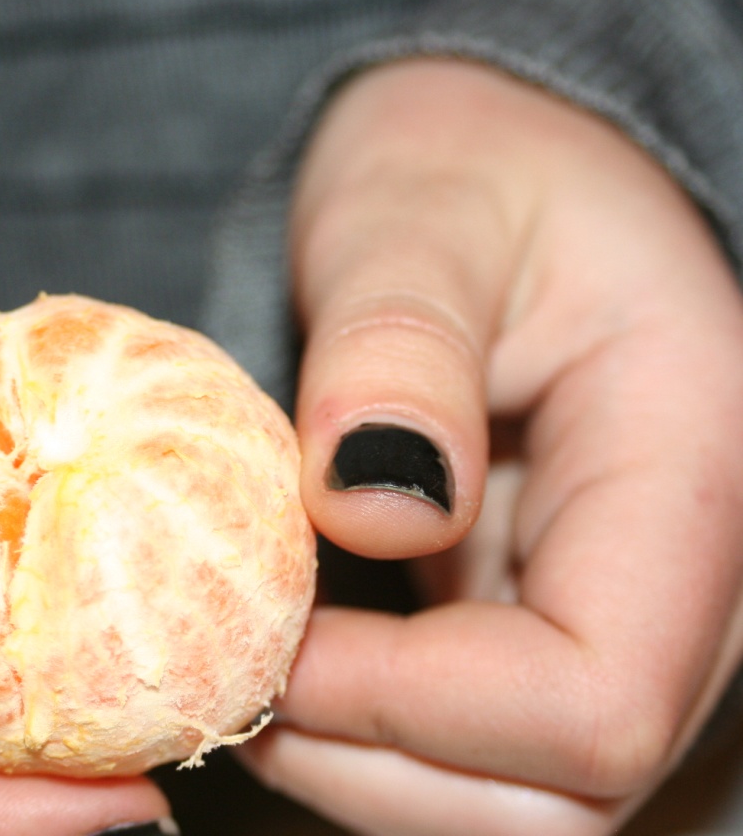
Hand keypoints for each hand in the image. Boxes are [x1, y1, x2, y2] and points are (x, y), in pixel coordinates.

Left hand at [237, 59, 742, 833]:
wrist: (490, 169)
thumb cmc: (466, 165)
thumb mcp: (419, 215)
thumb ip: (398, 351)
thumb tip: (367, 509)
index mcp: (696, 467)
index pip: (596, 699)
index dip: (411, 705)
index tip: (270, 636)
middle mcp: (689, 571)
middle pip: (567, 794)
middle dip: (377, 768)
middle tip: (241, 672)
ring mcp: (624, 607)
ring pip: (521, 798)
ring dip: (366, 766)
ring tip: (254, 662)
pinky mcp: (555, 616)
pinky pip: (482, 746)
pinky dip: (374, 736)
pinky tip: (292, 655)